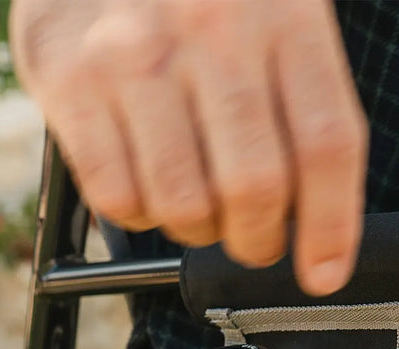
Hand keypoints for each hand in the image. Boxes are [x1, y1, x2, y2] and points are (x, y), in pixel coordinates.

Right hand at [10, 0, 368, 294]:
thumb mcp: (278, 14)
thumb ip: (303, 106)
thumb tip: (320, 230)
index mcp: (286, 14)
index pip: (326, 144)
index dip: (331, 227)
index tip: (323, 272)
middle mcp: (212, 28)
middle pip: (255, 187)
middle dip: (259, 241)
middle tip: (254, 237)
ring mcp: (134, 50)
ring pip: (184, 204)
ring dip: (198, 231)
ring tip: (198, 203)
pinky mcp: (68, 74)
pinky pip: (116, 195)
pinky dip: (138, 213)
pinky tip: (145, 180)